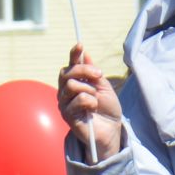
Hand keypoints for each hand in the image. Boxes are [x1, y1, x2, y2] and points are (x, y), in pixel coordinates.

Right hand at [58, 44, 123, 160]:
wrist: (110, 129)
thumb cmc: (107, 108)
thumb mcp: (104, 86)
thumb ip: (93, 72)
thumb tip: (86, 54)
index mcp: (75, 82)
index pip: (71, 65)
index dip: (74, 54)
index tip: (80, 45)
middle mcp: (65, 91)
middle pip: (67, 73)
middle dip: (84, 71)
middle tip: (99, 76)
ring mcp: (64, 103)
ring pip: (71, 86)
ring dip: (89, 90)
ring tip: (95, 100)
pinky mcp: (67, 115)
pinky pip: (78, 99)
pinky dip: (90, 102)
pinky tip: (92, 109)